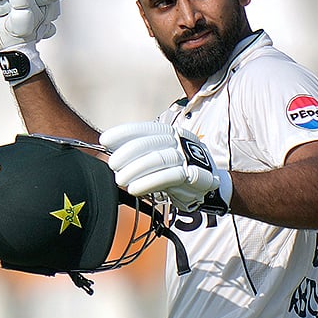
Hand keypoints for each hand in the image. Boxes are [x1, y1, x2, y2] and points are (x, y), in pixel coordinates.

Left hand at [100, 122, 231, 214]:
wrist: (212, 186)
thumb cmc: (180, 170)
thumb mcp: (162, 156)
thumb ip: (142, 153)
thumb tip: (110, 152)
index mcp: (171, 132)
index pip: (145, 129)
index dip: (124, 133)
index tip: (105, 139)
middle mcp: (180, 141)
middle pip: (149, 143)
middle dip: (126, 154)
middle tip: (113, 165)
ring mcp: (188, 157)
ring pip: (158, 159)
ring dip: (135, 170)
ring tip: (120, 179)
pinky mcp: (195, 175)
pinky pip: (170, 176)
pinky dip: (149, 182)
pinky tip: (135, 188)